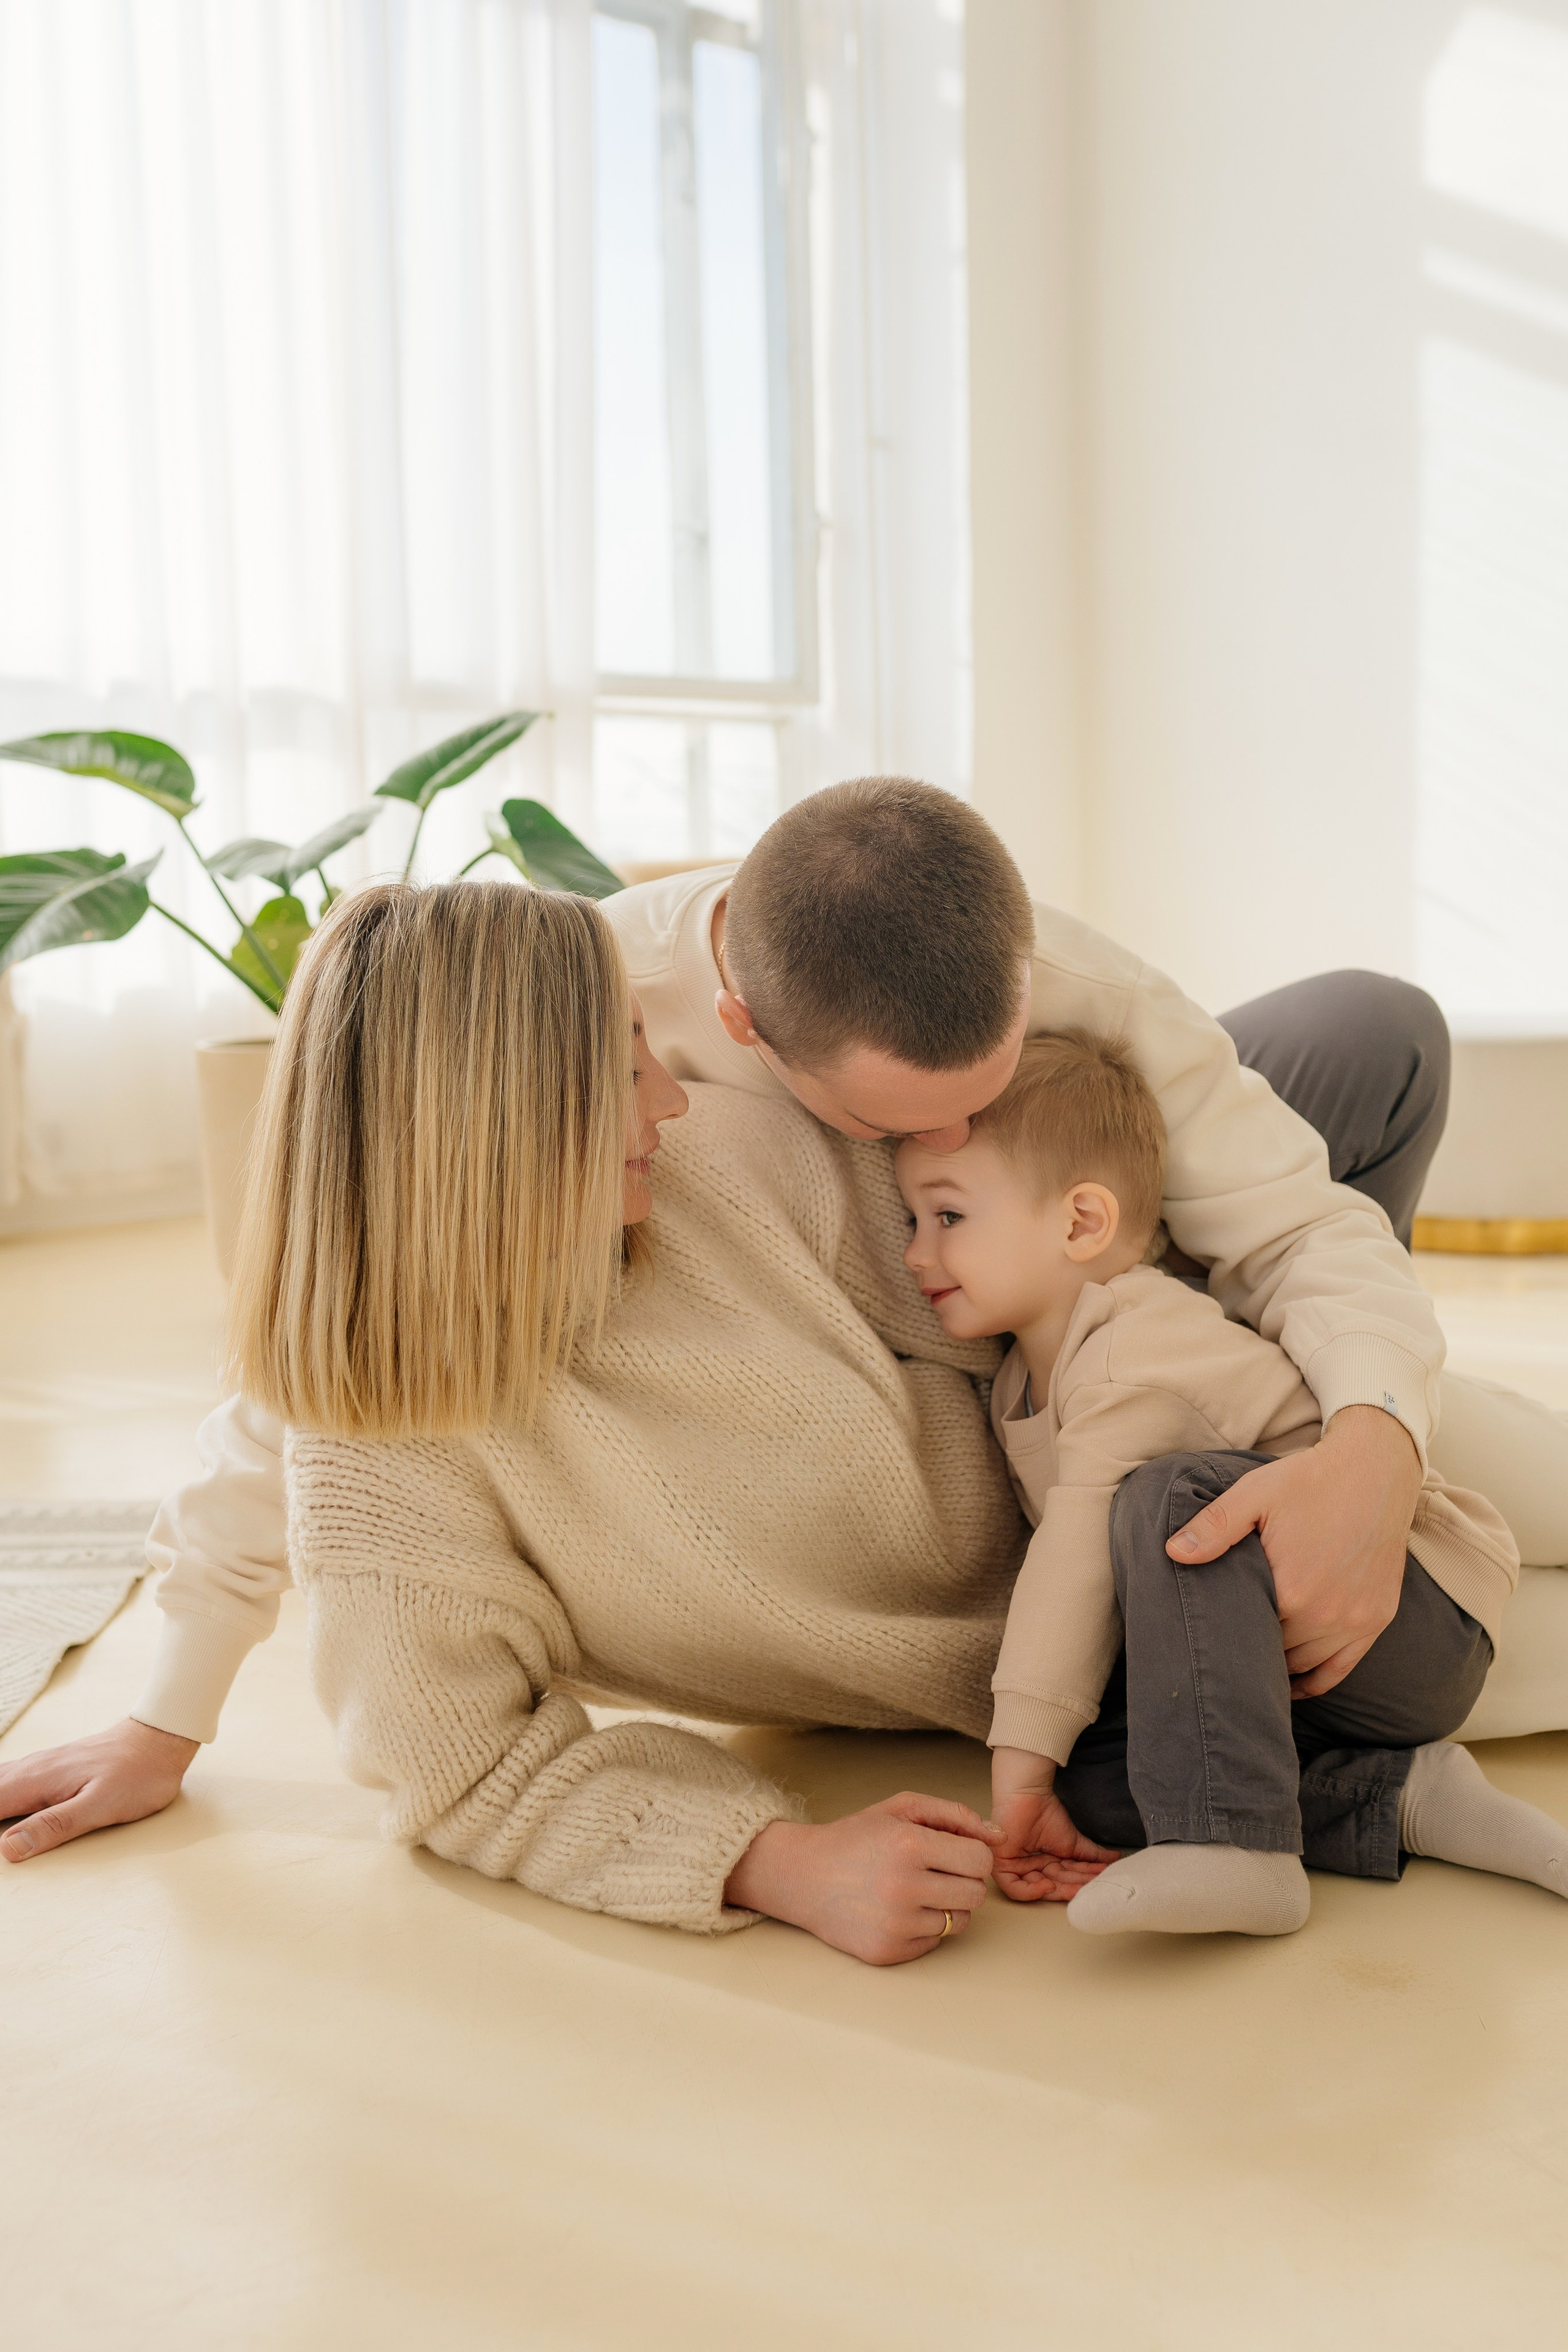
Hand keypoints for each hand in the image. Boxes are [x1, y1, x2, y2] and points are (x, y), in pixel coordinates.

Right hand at [0, 1718, 198, 1861]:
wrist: (160, 1740)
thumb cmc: (138, 1773)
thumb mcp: (100, 1806)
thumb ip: (54, 1825)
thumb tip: (9, 1847)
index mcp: (36, 1780)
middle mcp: (32, 1769)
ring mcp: (41, 1765)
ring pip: (0, 1782)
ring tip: (1, 1834)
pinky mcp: (53, 1767)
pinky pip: (11, 1778)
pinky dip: (3, 1793)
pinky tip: (7, 1805)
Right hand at [723, 1790, 1003, 1965]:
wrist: (802, 1876)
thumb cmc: (856, 1837)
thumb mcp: (900, 1808)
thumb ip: (954, 1815)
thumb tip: (998, 1836)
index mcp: (909, 1845)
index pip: (980, 1860)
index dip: (972, 1854)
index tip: (953, 1852)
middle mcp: (903, 1887)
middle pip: (976, 1894)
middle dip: (962, 1881)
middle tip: (935, 1872)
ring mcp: (895, 1925)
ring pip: (958, 1922)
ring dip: (945, 1906)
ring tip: (914, 1891)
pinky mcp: (887, 1953)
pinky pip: (933, 1943)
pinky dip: (923, 1928)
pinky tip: (896, 1911)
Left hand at [989, 1748, 1118, 1902]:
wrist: (1029, 1794)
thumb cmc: (1046, 1813)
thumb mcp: (1073, 1842)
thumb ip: (1092, 1855)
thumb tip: (1115, 1860)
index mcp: (1045, 1864)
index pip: (1064, 1880)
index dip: (1080, 1882)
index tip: (1096, 1880)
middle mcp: (1031, 1869)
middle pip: (1053, 1886)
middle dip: (1073, 1888)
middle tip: (1091, 1889)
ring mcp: (1017, 1868)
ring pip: (1038, 1888)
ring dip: (1059, 1890)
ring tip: (1077, 1888)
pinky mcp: (1002, 1866)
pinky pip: (1014, 1888)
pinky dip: (1031, 1891)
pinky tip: (1048, 1885)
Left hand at [1166, 1404, 1422, 1697]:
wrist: (1376, 1470)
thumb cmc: (1310, 1480)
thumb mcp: (1254, 1494)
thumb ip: (1214, 1527)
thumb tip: (1173, 1553)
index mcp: (1292, 1591)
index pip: (1245, 1633)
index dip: (1224, 1633)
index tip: (1205, 1634)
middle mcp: (1326, 1615)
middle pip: (1274, 1653)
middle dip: (1248, 1649)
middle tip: (1220, 1649)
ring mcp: (1355, 1620)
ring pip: (1304, 1664)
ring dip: (1278, 1666)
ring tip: (1248, 1665)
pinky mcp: (1377, 1619)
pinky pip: (1340, 1669)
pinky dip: (1315, 1681)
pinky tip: (1293, 1684)